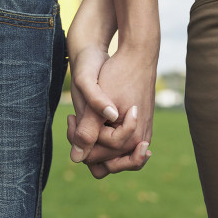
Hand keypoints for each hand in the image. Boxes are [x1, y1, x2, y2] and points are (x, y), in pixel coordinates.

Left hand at [68, 44, 152, 177]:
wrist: (138, 56)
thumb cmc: (118, 76)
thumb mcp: (97, 104)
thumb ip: (87, 131)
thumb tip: (75, 159)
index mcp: (132, 138)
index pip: (96, 157)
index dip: (79, 138)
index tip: (74, 116)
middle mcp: (141, 141)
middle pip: (105, 160)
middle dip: (87, 142)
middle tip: (76, 118)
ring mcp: (143, 135)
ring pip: (113, 155)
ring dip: (96, 142)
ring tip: (85, 118)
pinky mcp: (141, 128)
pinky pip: (121, 146)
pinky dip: (106, 137)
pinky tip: (95, 120)